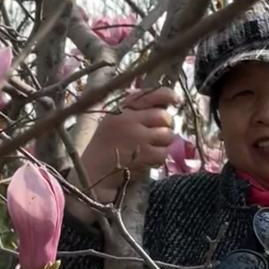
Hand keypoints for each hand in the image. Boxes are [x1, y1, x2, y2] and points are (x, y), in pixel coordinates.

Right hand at [77, 87, 178, 201]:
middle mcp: (129, 120)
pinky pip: (163, 153)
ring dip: (163, 143)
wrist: (92, 173)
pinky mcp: (144, 155)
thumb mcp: (114, 121)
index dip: (167, 95)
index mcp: (121, 110)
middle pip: (164, 116)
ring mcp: (137, 137)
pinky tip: (146, 160)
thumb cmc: (106, 147)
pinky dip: (158, 158)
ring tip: (149, 148)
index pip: (149, 95)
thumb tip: (165, 106)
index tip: (176, 100)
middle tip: (157, 134)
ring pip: (167, 135)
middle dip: (166, 126)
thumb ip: (135, 111)